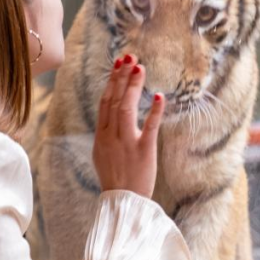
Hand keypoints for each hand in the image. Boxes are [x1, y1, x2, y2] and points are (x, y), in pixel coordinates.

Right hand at [92, 55, 164, 197]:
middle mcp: (110, 136)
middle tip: (129, 56)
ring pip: (126, 109)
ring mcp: (126, 143)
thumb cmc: (116, 180)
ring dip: (133, 86)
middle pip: (114, 100)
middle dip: (121, 76)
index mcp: (101, 136)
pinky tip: (158, 96)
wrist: (123, 203)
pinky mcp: (143, 151)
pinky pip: (148, 128)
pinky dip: (153, 112)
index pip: (104, 102)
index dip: (111, 82)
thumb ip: (107, 134)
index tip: (118, 64)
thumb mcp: (103, 154)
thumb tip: (110, 115)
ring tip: (140, 67)